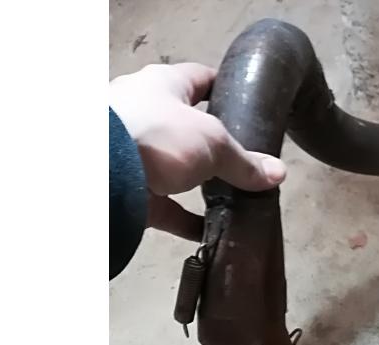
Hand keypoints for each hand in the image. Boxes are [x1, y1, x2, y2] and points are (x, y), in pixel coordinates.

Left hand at [109, 62, 286, 240]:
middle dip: (215, 145)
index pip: (200, 78)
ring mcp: (134, 152)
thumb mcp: (213, 143)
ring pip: (176, 167)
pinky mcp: (130, 190)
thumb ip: (245, 161)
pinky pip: (165, 206)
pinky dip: (187, 220)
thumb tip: (279, 174)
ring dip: (201, 183)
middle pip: (187, 126)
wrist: (99, 176)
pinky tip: (210, 232)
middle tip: (245, 161)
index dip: (225, 89)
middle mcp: (144, 111)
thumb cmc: (157, 136)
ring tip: (233, 198)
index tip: (248, 106)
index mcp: (163, 84)